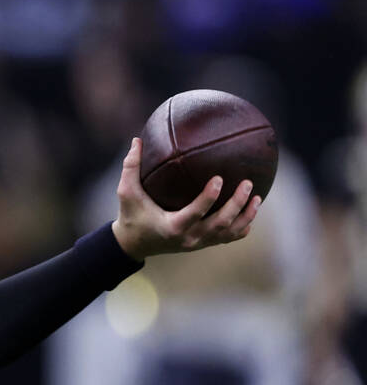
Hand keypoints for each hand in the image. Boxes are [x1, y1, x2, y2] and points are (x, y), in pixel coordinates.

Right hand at [111, 137, 260, 260]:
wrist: (134, 244)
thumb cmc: (131, 215)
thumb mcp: (126, 192)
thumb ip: (130, 167)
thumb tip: (137, 140)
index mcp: (171, 226)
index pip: (195, 213)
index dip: (209, 198)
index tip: (219, 178)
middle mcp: (188, 238)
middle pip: (220, 224)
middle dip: (237, 205)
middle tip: (247, 183)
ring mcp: (198, 243)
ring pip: (229, 233)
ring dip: (245, 216)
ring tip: (258, 197)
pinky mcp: (203, 244)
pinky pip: (228, 238)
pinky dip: (242, 227)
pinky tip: (251, 212)